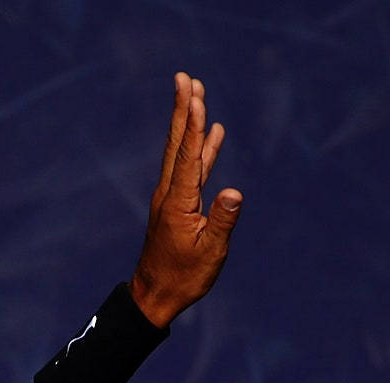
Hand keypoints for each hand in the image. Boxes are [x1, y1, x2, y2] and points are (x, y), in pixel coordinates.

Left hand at [130, 72, 242, 327]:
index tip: (194, 94)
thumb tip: (235, 192)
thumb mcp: (209, 253)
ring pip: (183, 154)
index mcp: (179, 203)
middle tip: (185, 78)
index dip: (193, 124)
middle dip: (184, 110)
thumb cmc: (183, 279)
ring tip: (198, 95)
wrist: (155, 296)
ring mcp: (172, 199)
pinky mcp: (177, 206)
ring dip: (192, 124)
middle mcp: (171, 195)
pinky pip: (191, 171)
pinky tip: (214, 135)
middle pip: (179, 144)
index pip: (187, 156)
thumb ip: (223, 221)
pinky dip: (202, 151)